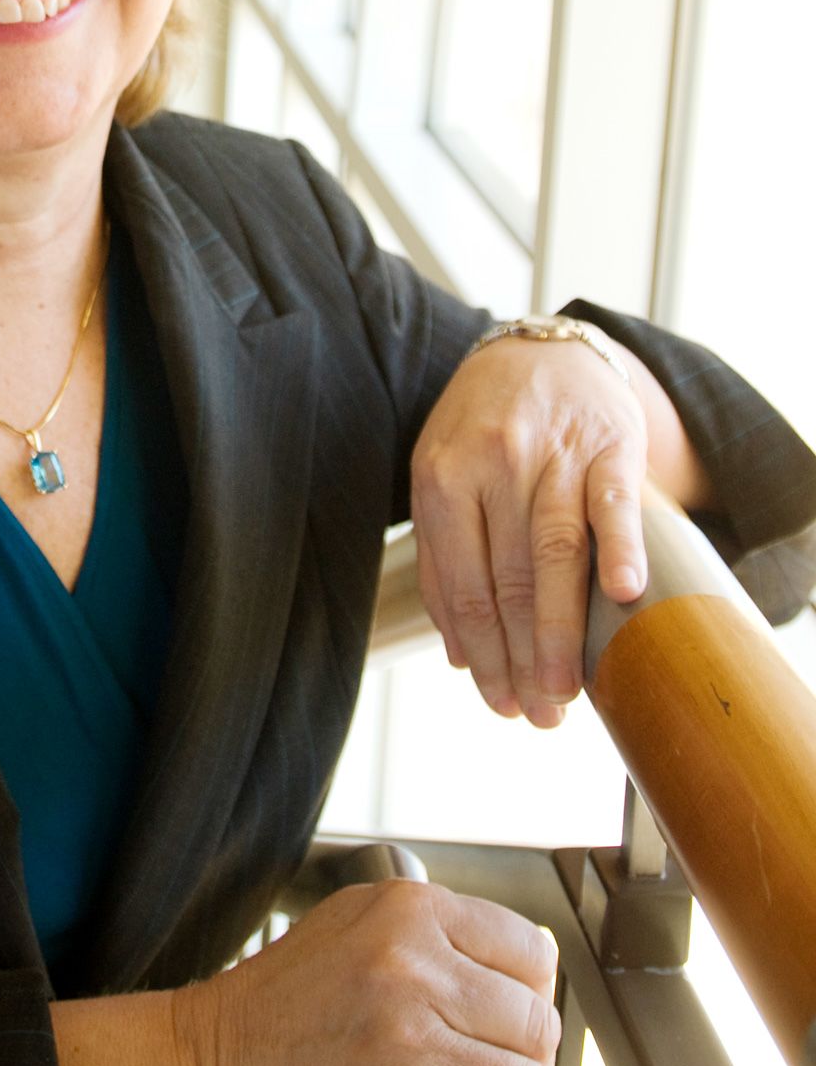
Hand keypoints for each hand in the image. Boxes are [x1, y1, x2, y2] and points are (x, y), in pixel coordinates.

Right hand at [179, 880, 596, 1065]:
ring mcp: (409, 1043)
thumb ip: (436, 928)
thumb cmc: (285, 998)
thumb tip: (529, 960)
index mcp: (407, 911)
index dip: (533, 989)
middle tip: (501, 1062)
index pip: (530, 951)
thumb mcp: (355, 922)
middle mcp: (412, 969)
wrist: (217, 1065)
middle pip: (536, 1020)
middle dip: (531, 1050)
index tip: (518, 1010)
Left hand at [410, 335, 648, 725]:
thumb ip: (446, 557)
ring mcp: (551, 453)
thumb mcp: (443, 476)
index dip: (482, 653)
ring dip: (563, 633)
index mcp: (442, 478)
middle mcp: (493, 464)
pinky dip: (619, 547)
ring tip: (568, 691)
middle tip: (538, 715)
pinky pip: (613, 502)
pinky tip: (624, 593)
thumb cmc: (484, 427)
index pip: (463, 586)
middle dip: (523, 659)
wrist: (542, 350)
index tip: (498, 701)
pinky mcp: (608, 443)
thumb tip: (459, 652)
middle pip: (509, 581)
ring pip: (556, 554)